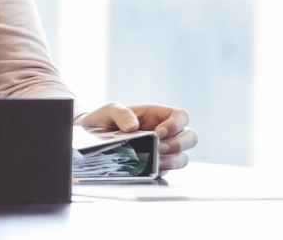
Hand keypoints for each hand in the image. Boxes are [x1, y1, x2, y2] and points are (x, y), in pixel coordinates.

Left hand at [78, 103, 196, 171]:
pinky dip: (162, 171)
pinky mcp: (156, 167)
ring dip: (173, 161)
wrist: (91, 139)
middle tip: (159, 148)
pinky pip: (168, 172)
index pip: (181, 116)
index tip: (160, 132)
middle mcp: (165, 134)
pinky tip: (151, 170)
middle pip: (190, 138)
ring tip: (156, 161)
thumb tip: (133, 126)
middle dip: (178, 144)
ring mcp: (162, 151)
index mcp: (158, 116)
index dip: (177, 124)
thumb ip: (121, 113)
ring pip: (183, 157)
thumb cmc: (105, 121)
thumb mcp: (110, 110)